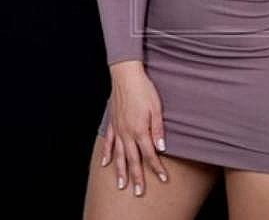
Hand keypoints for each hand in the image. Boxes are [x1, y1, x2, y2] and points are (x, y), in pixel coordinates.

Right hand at [100, 62, 168, 195]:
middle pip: (132, 159)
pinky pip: (108, 142)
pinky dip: (107, 153)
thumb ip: (158, 129)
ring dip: (120, 171)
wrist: (126, 76)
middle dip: (137, 177)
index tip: (163, 178)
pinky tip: (105, 163)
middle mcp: (127, 133)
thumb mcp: (157, 108)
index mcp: (140, 130)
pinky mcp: (112, 123)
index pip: (150, 154)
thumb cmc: (144, 89)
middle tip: (138, 192)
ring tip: (122, 185)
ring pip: (118, 155)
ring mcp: (118, 129)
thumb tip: (161, 147)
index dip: (157, 168)